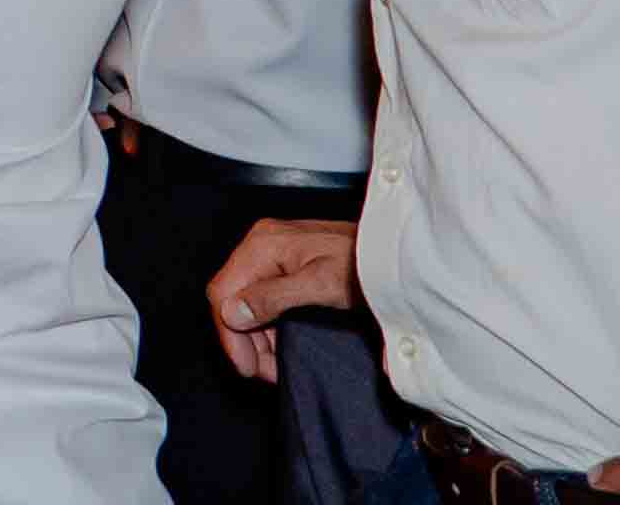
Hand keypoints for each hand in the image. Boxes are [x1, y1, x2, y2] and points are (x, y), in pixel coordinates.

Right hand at [200, 211, 360, 382]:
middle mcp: (263, 245)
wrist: (396, 252)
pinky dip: (271, 326)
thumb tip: (232, 313)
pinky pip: (265, 298)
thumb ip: (273, 297)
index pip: (223, 293)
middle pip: (234, 299)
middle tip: (265, 372)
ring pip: (249, 301)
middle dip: (245, 340)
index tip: (247, 367)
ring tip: (276, 365)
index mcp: (263, 246)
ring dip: (258, 337)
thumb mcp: (320, 284)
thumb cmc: (365, 265)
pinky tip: (283, 345)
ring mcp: (276, 253)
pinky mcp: (290, 264)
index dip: (230, 334)